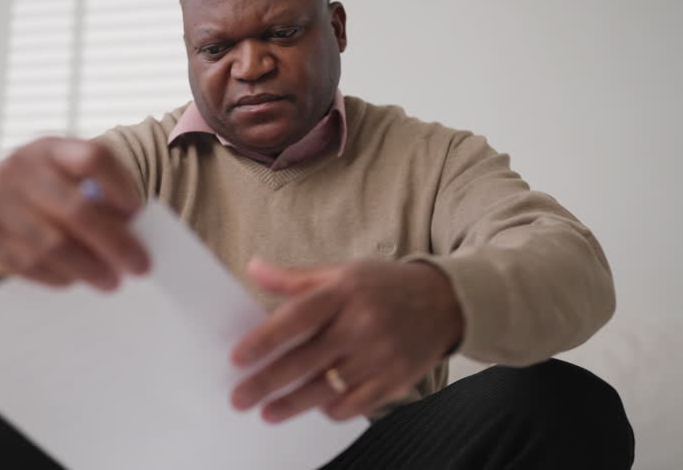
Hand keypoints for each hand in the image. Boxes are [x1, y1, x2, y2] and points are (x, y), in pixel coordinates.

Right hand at [0, 137, 148, 290]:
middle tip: (139, 266)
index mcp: (51, 149)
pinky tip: (75, 281)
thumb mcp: (64, 176)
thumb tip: (133, 237)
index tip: (137, 212)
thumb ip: (97, 195)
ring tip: (111, 282)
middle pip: (76, 210)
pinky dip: (57, 277)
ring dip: (88, 268)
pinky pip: (28, 264)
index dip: (120, 185)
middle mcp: (21, 170)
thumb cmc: (42, 190)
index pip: (92, 158)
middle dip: (114, 243)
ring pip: (52, 245)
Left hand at [230, 258, 463, 423]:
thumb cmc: (384, 286)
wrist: (445, 302)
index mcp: (345, 292)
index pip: (297, 318)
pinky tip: (314, 407)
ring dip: (293, 405)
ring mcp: (380, 356)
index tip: (238, 358)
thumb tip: (253, 269)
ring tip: (267, 414)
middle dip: (267, 383)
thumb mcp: (343, 272)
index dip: (265, 339)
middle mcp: (362, 324)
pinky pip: (356, 404)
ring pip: (327, 388)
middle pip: (306, 360)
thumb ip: (295, 278)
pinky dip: (331, 409)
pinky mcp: (395, 380)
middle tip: (239, 399)